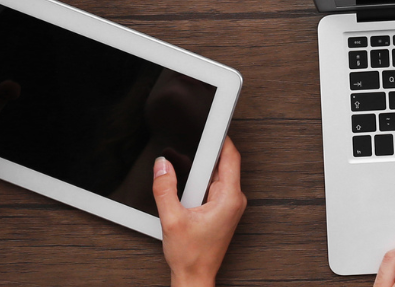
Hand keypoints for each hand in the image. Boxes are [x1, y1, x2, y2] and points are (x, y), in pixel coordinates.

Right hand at [155, 137, 246, 286]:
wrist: (194, 276)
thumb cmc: (191, 256)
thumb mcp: (171, 219)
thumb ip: (164, 189)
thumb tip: (161, 165)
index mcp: (229, 199)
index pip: (231, 157)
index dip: (222, 137)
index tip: (214, 123)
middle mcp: (233, 200)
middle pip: (223, 163)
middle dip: (204, 152)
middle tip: (187, 141)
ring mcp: (228, 205)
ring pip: (216, 174)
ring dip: (199, 167)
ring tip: (179, 163)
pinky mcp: (221, 210)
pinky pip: (212, 185)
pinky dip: (198, 180)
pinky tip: (184, 181)